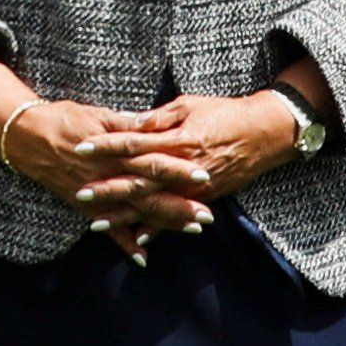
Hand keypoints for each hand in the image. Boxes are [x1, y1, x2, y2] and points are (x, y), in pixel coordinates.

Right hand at [0, 99, 198, 259]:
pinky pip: (108, 228)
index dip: (178, 169)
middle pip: (149, 193)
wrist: (25, 137)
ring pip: (135, 212)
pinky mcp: (86, 206)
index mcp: (113, 151)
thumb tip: (151, 123)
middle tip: (207, 215)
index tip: (203, 175)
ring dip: (163, 223)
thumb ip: (124, 123)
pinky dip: (124, 243)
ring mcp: (97, 194)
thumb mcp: (95, 114)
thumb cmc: (62, 119)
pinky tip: (143, 257)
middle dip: (179, 204)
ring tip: (192, 229)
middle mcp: (107, 176)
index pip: (152, 161)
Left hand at [70, 93, 302, 215]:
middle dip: (108, 188)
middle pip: (139, 180)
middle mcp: (184, 168)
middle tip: (80, 193)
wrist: (265, 133)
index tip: (81, 147)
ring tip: (96, 224)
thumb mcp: (189, 105)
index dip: (106, 146)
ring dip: (125, 216)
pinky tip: (138, 240)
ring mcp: (195, 187)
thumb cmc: (224, 112)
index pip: (134, 144)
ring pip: (154, 204)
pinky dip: (158, 229)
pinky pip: (177, 216)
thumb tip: (129, 122)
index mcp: (177, 140)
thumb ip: (158, 117)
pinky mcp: (205, 197)